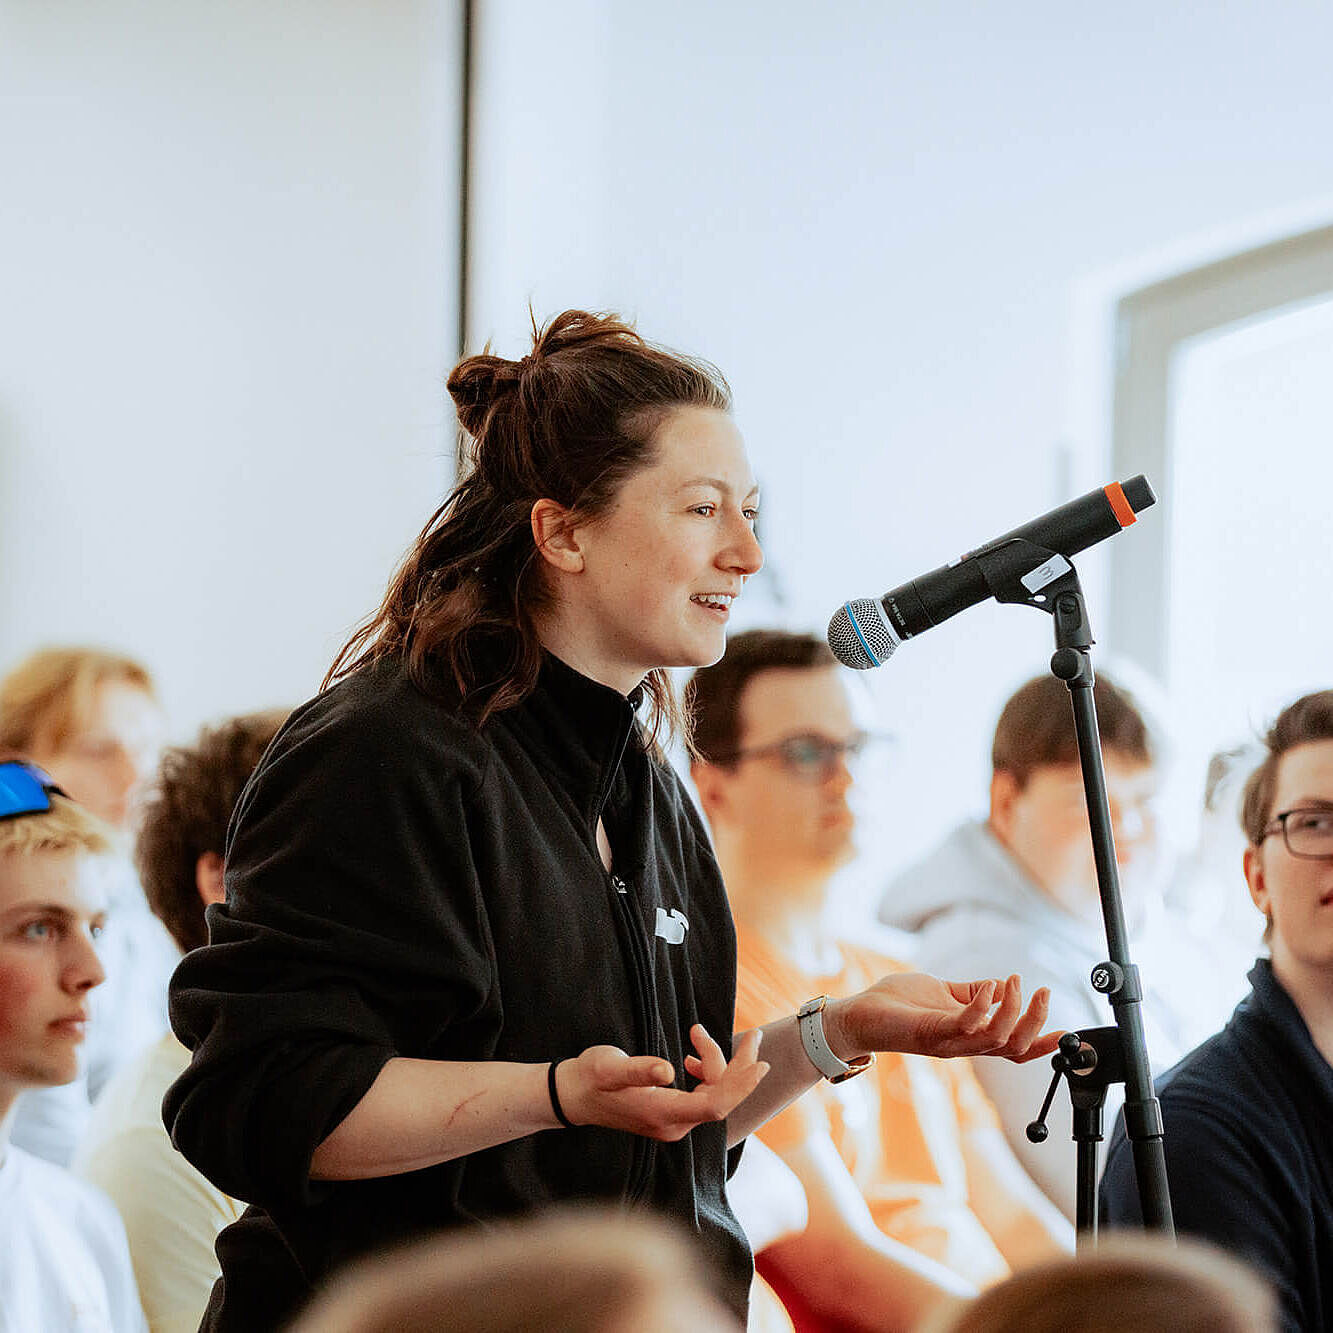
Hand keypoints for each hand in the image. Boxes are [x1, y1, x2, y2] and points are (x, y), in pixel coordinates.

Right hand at [557, 1026, 768, 1141]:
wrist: (573, 1096)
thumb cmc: (590, 1078)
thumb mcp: (609, 1068)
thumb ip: (638, 1069)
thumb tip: (668, 1070)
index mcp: (663, 1114)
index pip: (715, 1104)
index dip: (740, 1085)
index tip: (760, 1062)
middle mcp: (674, 1124)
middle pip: (721, 1097)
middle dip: (739, 1066)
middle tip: (754, 1035)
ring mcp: (673, 1122)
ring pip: (713, 1093)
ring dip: (716, 1063)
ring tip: (698, 1033)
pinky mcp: (670, 1114)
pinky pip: (702, 1095)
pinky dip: (705, 1073)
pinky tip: (694, 1057)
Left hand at [829, 973, 1059, 1063]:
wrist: (859, 1014)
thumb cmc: (897, 1004)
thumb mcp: (943, 993)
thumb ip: (972, 992)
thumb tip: (1002, 985)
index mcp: (970, 1037)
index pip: (1013, 1049)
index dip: (1042, 1043)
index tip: (1067, 1032)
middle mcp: (963, 1045)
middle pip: (1014, 1048)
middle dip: (1036, 1023)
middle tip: (1044, 992)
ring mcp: (948, 1042)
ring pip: (996, 1039)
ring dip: (1013, 1010)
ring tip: (1016, 981)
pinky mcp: (930, 1032)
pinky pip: (966, 1024)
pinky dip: (983, 1005)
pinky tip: (990, 986)